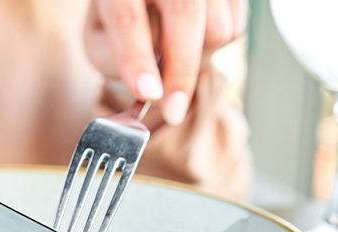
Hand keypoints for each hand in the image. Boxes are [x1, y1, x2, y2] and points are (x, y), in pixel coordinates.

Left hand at [85, 0, 246, 125]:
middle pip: (184, 12)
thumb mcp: (101, 37)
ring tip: (177, 57)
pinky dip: (217, 48)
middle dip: (181, 69)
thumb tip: (149, 88)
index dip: (138, 59)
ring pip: (217, 27)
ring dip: (199, 59)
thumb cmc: (121, 15)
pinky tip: (196, 39)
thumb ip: (113, 60)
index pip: (128, 18)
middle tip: (173, 112)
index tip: (150, 95)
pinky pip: (236, 29)